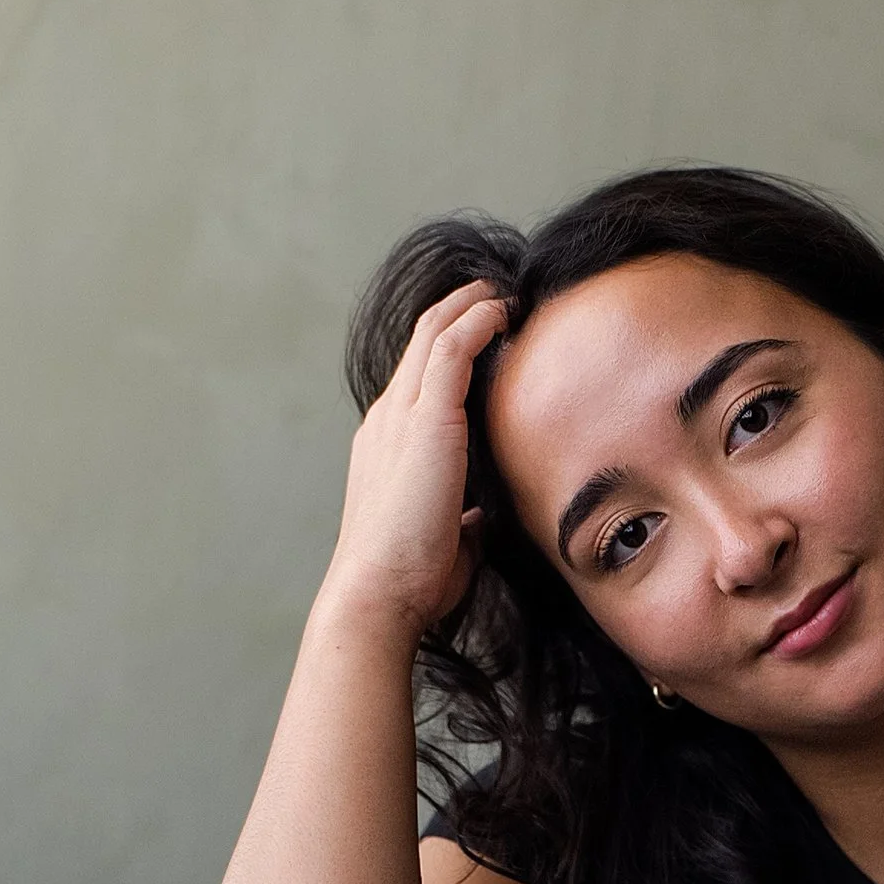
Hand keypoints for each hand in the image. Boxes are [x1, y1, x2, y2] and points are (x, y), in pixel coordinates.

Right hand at [322, 280, 506, 638]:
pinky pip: (452, 348)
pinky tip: (504, 311)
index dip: (448, 348)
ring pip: (434, 333)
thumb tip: (480, 521)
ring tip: (505, 290)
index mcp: (388, 446)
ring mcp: (401, 415)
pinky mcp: (425, 419)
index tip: (483, 334)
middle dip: (457, 308)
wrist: (378, 594)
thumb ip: (461, 522)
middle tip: (495, 291)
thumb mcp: (445, 542)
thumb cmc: (409, 581)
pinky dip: (478, 321)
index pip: (417, 380)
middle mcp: (387, 420)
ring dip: (470, 304)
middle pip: (421, 341)